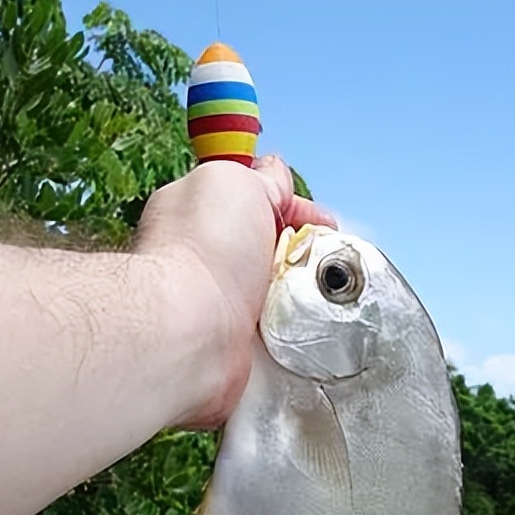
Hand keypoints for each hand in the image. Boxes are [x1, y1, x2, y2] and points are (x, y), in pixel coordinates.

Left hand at [134, 156, 336, 428]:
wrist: (192, 329)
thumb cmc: (206, 250)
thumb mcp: (237, 182)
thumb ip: (259, 177)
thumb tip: (273, 173)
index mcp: (196, 211)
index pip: (251, 200)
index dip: (292, 206)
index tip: (323, 223)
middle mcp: (201, 256)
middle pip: (265, 247)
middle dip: (297, 250)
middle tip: (321, 258)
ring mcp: (214, 301)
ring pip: (272, 289)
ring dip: (295, 291)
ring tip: (313, 293)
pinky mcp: (229, 342)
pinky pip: (271, 329)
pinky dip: (287, 326)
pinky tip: (298, 323)